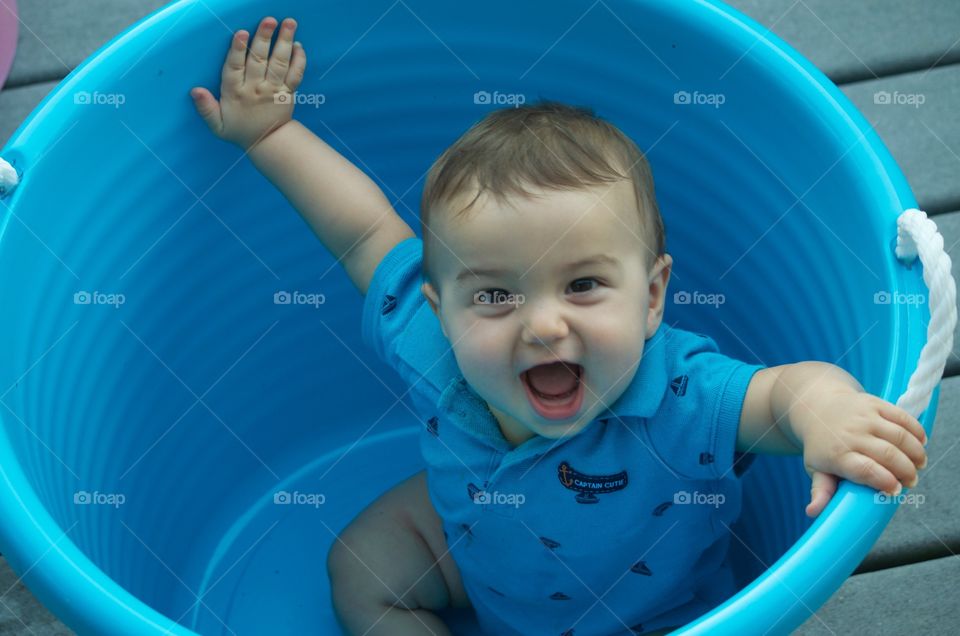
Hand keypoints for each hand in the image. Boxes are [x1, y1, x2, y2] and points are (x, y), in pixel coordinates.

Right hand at [190, 16, 305, 149]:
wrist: (268, 143)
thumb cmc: (240, 130)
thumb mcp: (218, 125)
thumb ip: (206, 108)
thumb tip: (195, 91)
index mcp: (235, 93)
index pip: (235, 68)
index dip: (238, 50)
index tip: (242, 33)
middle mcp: (256, 89)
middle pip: (259, 60)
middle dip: (264, 38)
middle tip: (269, 20)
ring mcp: (274, 90)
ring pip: (279, 63)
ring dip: (284, 41)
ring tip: (289, 23)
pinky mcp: (288, 92)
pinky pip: (295, 75)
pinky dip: (299, 59)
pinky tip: (299, 45)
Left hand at [791, 390, 927, 517]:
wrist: (816, 407)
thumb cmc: (821, 445)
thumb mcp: (815, 468)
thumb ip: (820, 490)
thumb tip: (813, 512)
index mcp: (836, 454)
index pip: (865, 470)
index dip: (885, 482)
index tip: (895, 491)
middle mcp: (851, 433)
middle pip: (888, 455)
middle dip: (906, 471)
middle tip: (911, 482)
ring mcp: (864, 416)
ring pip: (900, 436)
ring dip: (916, 453)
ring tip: (919, 465)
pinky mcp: (875, 404)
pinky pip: (903, 417)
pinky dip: (917, 431)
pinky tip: (921, 444)